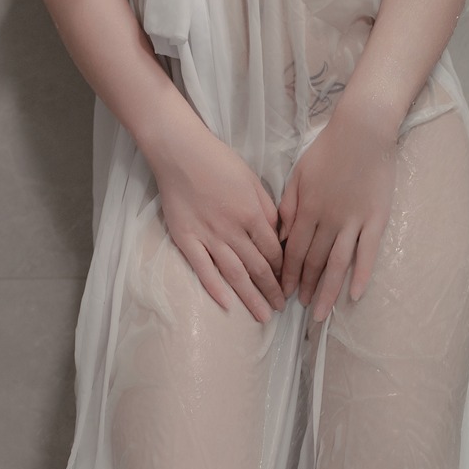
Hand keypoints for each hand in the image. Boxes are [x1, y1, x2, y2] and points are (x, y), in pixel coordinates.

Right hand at [147, 122, 285, 322]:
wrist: (180, 152)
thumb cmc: (219, 161)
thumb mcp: (253, 180)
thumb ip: (268, 210)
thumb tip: (280, 236)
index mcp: (253, 214)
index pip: (274, 251)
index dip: (284, 270)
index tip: (289, 283)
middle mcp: (233, 230)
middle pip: (258, 268)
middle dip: (272, 290)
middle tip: (281, 308)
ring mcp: (208, 237)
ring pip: (235, 274)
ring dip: (251, 297)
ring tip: (263, 316)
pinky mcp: (186, 239)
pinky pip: (202, 269)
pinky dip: (214, 288)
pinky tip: (226, 304)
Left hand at [277, 107, 397, 321]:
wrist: (363, 130)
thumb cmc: (327, 150)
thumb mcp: (298, 174)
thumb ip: (288, 206)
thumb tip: (281, 237)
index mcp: (307, 209)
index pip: (294, 250)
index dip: (288, 274)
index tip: (282, 292)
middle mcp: (328, 220)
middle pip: (314, 261)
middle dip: (305, 287)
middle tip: (298, 309)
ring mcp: (354, 221)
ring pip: (338, 263)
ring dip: (328, 291)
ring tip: (320, 313)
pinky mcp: (377, 218)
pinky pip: (368, 252)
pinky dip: (361, 274)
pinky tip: (355, 295)